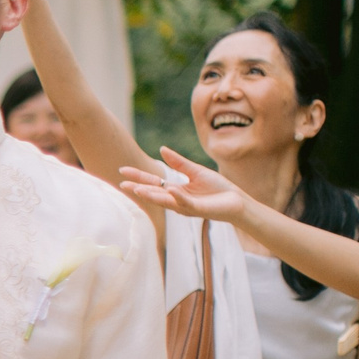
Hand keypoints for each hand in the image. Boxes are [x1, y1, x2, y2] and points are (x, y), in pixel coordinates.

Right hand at [119, 146, 249, 220]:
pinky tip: (170, 189)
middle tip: (122, 184)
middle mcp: (176, 199)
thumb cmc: (218, 189)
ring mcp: (185, 205)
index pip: (153, 182)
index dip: (138, 176)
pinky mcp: (197, 209)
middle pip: (154, 193)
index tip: (123, 170)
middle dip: (138, 189)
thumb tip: (162, 149)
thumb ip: (179, 163)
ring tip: (137, 189)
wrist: (237, 202)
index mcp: (175, 190)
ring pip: (165, 201)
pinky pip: (185, 203)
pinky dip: (177, 197)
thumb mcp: (196, 172)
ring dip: (151, 195)